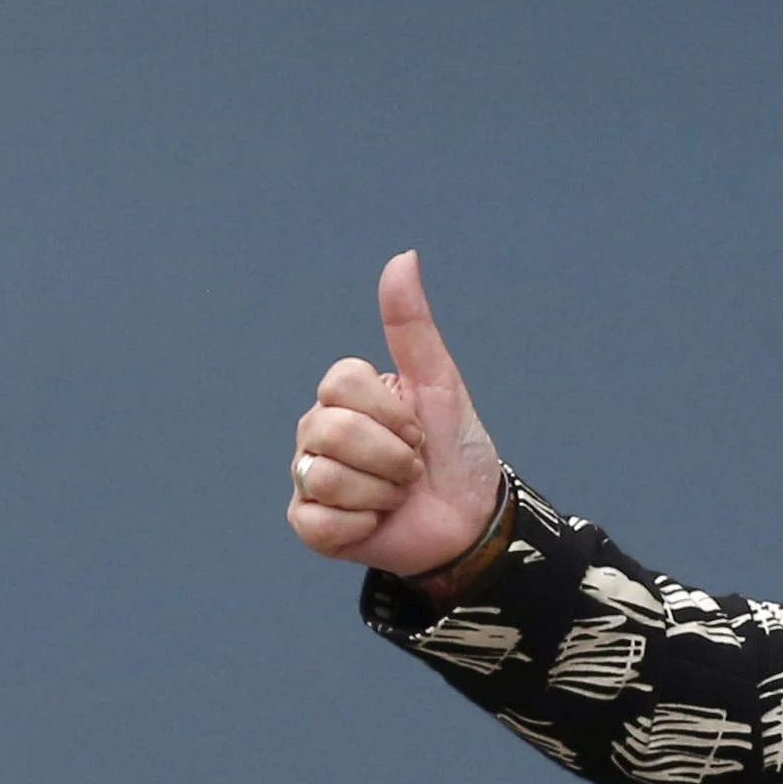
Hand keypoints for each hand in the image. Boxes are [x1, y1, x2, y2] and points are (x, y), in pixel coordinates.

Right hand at [285, 251, 508, 575]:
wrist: (473, 519)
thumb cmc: (455, 451)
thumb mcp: (440, 385)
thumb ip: (412, 325)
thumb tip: (404, 256)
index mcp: (341, 398)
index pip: (341, 383)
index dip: (391, 412)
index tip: (418, 429)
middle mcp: (315, 434)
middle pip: (332, 430)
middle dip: (392, 454)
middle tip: (412, 467)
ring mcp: (308, 480)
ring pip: (325, 475)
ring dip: (383, 491)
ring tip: (397, 494)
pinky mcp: (310, 526)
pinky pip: (319, 521)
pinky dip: (363, 524)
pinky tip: (377, 521)